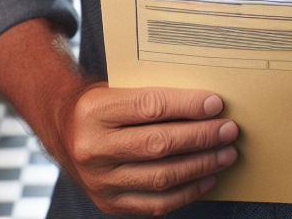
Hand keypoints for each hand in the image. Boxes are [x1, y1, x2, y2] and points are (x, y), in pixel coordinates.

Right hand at [54, 84, 238, 215]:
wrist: (62, 130)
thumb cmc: (100, 103)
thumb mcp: (117, 87)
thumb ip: (152, 95)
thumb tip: (204, 102)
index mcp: (95, 111)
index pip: (150, 107)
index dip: (187, 106)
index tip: (215, 103)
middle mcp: (93, 148)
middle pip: (159, 144)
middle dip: (201, 137)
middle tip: (228, 129)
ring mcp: (99, 181)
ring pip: (161, 177)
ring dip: (201, 165)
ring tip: (225, 153)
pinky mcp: (108, 203)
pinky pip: (155, 204)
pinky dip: (186, 192)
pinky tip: (206, 178)